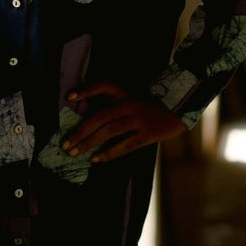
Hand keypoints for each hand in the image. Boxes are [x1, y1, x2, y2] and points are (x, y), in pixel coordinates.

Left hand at [61, 81, 185, 162]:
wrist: (180, 111)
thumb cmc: (150, 106)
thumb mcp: (133, 98)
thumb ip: (114, 106)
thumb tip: (89, 124)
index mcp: (126, 93)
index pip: (103, 86)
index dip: (86, 90)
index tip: (68, 96)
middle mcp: (130, 104)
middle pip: (100, 116)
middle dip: (80, 131)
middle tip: (65, 144)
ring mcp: (139, 119)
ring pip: (109, 131)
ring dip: (89, 143)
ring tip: (75, 153)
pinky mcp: (148, 134)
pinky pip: (125, 145)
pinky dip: (109, 153)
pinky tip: (96, 159)